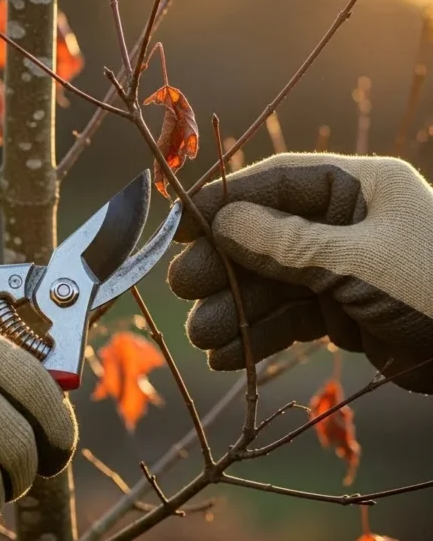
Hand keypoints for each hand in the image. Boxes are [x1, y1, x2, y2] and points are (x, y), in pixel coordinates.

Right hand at [168, 153, 432, 392]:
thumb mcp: (359, 262)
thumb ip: (289, 244)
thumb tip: (223, 220)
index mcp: (360, 187)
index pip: (279, 184)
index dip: (226, 203)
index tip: (180, 228)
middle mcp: (349, 221)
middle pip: (270, 236)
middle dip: (227, 265)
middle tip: (183, 290)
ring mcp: (348, 267)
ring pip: (277, 283)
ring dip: (239, 309)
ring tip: (203, 337)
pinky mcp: (350, 310)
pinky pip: (295, 317)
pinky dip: (263, 335)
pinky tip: (229, 356)